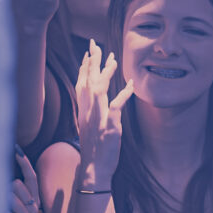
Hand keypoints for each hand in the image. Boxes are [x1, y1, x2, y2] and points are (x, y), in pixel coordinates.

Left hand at [10, 147, 41, 212]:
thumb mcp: (19, 210)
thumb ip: (19, 193)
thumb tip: (14, 175)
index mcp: (35, 202)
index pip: (32, 177)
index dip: (24, 163)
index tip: (16, 149)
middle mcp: (34, 208)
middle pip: (15, 184)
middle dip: (5, 191)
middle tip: (4, 209)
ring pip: (7, 196)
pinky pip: (2, 210)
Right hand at [75, 40, 133, 182]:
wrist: (94, 169)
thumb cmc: (94, 149)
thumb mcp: (89, 127)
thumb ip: (91, 111)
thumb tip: (94, 97)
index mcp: (84, 111)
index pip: (81, 84)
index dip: (83, 68)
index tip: (87, 53)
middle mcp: (88, 112)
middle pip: (88, 81)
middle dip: (91, 62)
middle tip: (94, 44)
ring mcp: (98, 118)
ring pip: (99, 89)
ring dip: (106, 73)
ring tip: (112, 58)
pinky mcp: (109, 126)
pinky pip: (116, 106)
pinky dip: (123, 94)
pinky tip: (131, 84)